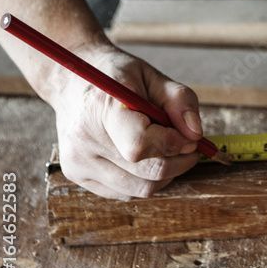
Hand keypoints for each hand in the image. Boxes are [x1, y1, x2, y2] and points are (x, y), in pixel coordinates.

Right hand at [49, 40, 203, 198]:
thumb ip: (179, 100)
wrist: (70, 80)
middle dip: (179, 161)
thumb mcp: (152, 75)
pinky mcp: (76, 176)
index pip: (140, 145)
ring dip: (165, 174)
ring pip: (140, 189)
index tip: (190, 136)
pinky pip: (125, 193)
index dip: (173, 144)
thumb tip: (196, 134)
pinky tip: (146, 158)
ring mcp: (78, 162)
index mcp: (102, 108)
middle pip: (146, 172)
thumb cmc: (115, 75)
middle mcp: (85, 140)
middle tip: (189, 144)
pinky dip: (144, 180)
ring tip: (167, 149)